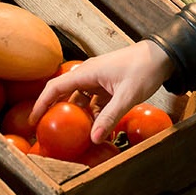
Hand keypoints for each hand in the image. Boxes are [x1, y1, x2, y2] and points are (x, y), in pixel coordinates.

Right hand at [31, 39, 173, 143]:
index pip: (55, 88)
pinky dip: (93, 115)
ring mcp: (98, 79)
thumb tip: (93, 138)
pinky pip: (94, 102)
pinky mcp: (108, 85)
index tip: (32, 121)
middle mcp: (89, 74)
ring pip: (81, 100)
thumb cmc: (144, 69)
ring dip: (79, 117)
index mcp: (87, 73)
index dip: (41, 104)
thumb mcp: (127, 96)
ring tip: (75, 136)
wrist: (162, 56)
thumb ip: (110, 117)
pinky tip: (98, 129)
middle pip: (65, 94)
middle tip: (50, 132)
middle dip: (56, 112)